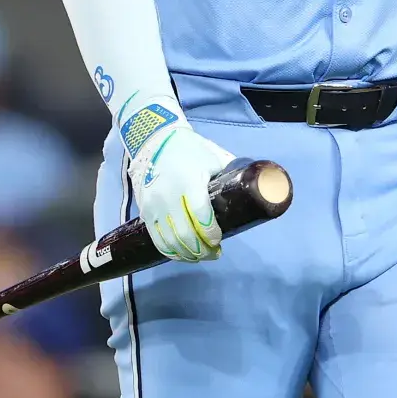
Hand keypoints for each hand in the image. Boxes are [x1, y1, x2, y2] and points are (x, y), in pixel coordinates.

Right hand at [122, 99, 235, 262]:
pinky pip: (156, 239)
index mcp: (189, 181)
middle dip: (201, 250)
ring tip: (200, 256)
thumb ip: (228, 177)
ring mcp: (154, 206)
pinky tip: (181, 254)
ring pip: (169, 241)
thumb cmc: (190, 150)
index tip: (218, 241)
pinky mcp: (145, 211)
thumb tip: (251, 194)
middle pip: (185, 234)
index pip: (201, 216)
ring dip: (186, 254)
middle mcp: (169, 196)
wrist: (155, 141)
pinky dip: (169, 251)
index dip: (211, 234)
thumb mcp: (214, 159)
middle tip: (213, 254)